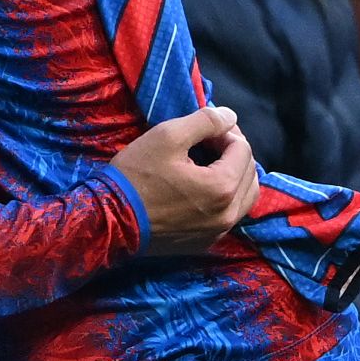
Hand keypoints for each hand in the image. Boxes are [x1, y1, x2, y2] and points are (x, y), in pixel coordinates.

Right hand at [119, 106, 258, 255]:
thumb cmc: (136, 175)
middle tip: (209, 142)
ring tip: (212, 164)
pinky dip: (225, 198)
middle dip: (234, 153)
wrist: (109, 222)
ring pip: (245, 198)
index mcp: (222, 187)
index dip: (227, 132)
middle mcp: (228, 215)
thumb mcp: (168, 136)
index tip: (205, 129)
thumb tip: (230, 116)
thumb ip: (205, 121)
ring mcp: (218, 233)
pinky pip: (228, 216)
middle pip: (250, 174)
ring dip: (235, 176)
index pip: (243, 149)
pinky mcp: (205, 243)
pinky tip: (203, 189)